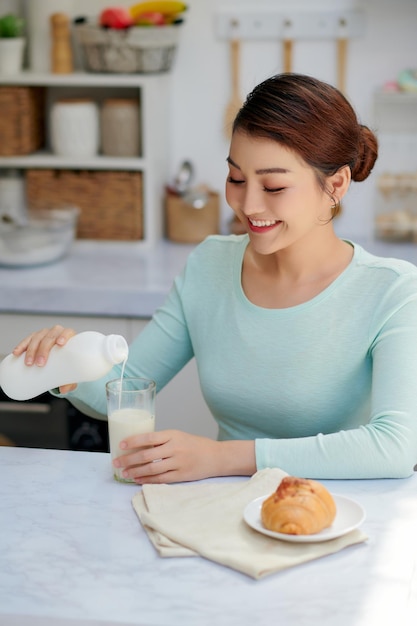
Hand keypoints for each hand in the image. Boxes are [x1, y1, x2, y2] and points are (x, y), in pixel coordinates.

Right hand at [12, 325, 77, 392]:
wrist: (60, 359)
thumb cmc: (68, 362)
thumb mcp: (70, 372)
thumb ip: (69, 381)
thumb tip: (63, 390)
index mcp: (69, 337)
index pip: (67, 333)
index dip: (64, 336)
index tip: (60, 344)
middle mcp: (56, 333)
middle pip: (50, 337)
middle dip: (43, 350)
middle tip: (40, 363)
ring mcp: (44, 334)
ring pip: (37, 338)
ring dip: (31, 350)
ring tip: (28, 363)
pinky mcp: (34, 338)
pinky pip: (27, 340)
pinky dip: (21, 346)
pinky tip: (17, 353)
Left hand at [112, 429, 255, 482]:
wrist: (217, 456)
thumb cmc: (195, 445)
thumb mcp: (179, 436)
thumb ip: (162, 440)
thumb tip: (138, 447)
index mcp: (173, 435)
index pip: (148, 437)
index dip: (133, 441)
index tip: (120, 445)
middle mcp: (175, 448)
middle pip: (146, 455)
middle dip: (128, 459)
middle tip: (116, 462)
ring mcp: (178, 463)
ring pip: (152, 469)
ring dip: (135, 472)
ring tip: (124, 473)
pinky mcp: (181, 476)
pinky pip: (160, 479)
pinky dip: (147, 480)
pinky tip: (138, 480)